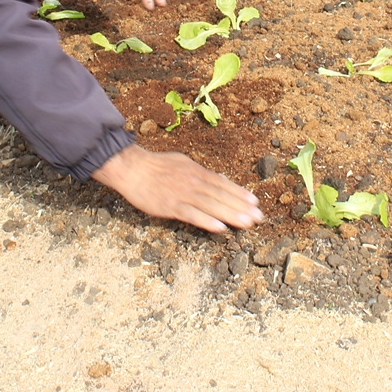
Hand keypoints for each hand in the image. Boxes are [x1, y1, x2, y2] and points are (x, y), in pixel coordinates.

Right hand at [91, 144, 263, 232]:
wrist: (132, 169)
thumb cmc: (156, 166)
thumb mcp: (182, 163)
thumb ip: (199, 174)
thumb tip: (218, 180)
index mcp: (196, 171)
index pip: (222, 183)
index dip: (239, 193)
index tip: (255, 202)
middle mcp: (193, 182)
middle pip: (221, 195)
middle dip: (241, 207)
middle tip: (259, 217)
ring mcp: (182, 194)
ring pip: (211, 205)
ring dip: (230, 214)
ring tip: (247, 223)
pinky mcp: (170, 206)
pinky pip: (192, 215)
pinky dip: (206, 221)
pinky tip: (220, 227)